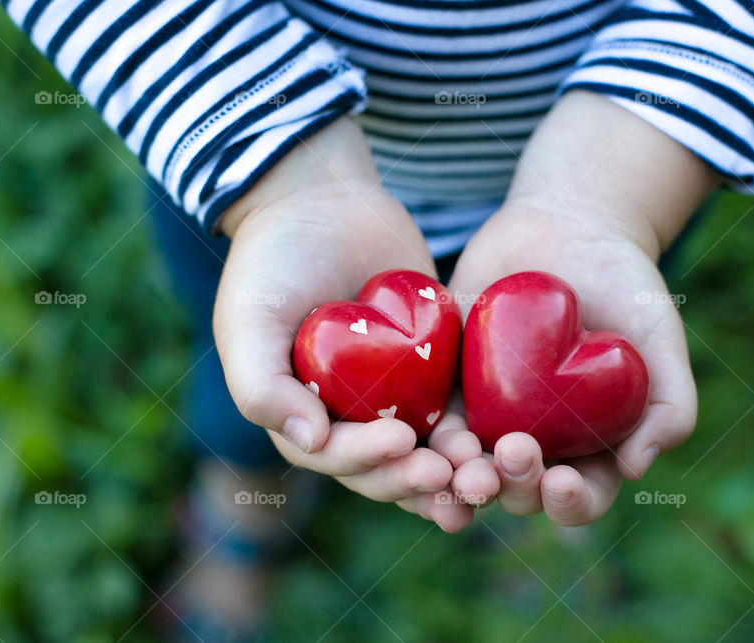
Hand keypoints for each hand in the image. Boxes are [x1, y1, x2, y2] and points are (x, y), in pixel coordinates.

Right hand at [213, 118, 494, 531]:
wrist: (321, 199)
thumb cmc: (273, 260)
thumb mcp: (249, 322)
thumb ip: (261, 386)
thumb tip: (309, 441)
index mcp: (302, 418)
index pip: (337, 457)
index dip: (368, 460)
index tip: (403, 442)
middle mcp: (348, 416)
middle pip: (387, 466)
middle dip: (416, 479)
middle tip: (452, 475)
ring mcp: (393, 393)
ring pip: (427, 449)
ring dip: (454, 471)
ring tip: (484, 473)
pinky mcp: (431, 367)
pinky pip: (457, 406)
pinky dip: (477, 429)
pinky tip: (503, 438)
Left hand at [448, 92, 719, 525]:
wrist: (567, 226)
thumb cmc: (625, 284)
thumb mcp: (660, 336)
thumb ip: (669, 403)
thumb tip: (634, 469)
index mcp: (588, 445)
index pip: (580, 495)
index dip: (571, 503)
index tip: (562, 481)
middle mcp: (537, 440)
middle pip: (519, 488)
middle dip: (513, 486)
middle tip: (512, 453)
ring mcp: (490, 416)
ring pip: (469, 466)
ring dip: (461, 476)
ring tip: (459, 460)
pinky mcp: (450, 384)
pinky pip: (432, 420)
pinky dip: (425, 438)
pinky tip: (418, 437)